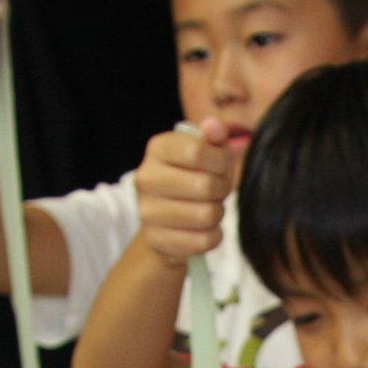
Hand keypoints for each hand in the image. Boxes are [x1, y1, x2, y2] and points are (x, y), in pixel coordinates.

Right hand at [131, 122, 238, 268]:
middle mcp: (146, 178)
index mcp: (158, 148)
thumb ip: (214, 136)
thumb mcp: (207, 151)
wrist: (166, 219)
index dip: (220, 161)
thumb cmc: (193, 177)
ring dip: (217, 213)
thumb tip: (214, 126)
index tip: (220, 166)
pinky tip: (203, 228)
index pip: (196, 151)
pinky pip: (204, 240)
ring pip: (207, 215)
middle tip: (217, 191)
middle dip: (221, 189)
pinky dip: (213, 236)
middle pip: (205, 185)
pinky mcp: (157, 240)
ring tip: (208, 208)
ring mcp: (147, 211)